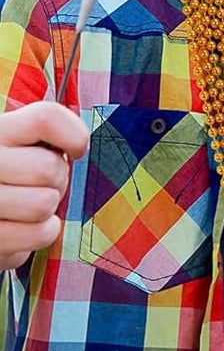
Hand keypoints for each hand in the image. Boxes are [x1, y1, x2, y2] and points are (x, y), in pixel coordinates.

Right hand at [0, 101, 87, 270]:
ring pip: (44, 203)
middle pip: (48, 167)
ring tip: (32, 204)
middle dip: (58, 179)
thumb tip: (79, 147)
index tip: (75, 150)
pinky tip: (28, 226)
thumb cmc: (16, 177)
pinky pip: (41, 233)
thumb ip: (48, 137)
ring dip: (49, 206)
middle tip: (44, 183)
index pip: (46, 118)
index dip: (73, 135)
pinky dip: (44, 231)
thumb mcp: (25, 146)